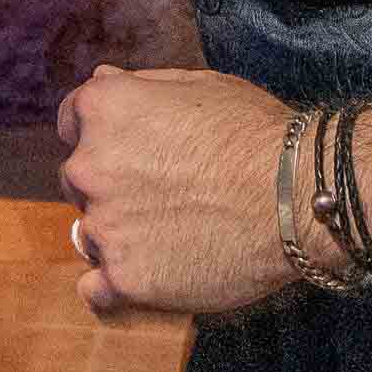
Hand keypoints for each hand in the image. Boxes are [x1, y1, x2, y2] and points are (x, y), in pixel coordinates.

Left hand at [61, 67, 298, 320]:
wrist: (299, 196)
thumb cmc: (257, 135)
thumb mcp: (199, 85)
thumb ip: (140, 87)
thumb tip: (102, 81)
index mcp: (104, 110)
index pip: (72, 122)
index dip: (103, 136)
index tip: (132, 152)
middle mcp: (90, 165)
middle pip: (79, 180)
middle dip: (112, 186)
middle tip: (167, 195)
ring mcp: (104, 226)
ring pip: (90, 235)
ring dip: (119, 235)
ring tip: (173, 236)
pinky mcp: (125, 278)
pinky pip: (96, 290)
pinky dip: (115, 286)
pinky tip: (149, 275)